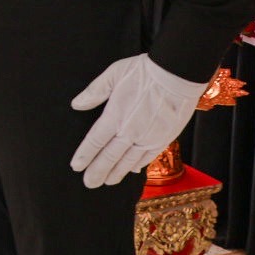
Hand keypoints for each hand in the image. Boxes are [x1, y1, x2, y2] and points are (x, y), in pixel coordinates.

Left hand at [69, 53, 207, 187]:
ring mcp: (148, 137)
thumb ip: (94, 92)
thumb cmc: (145, 71)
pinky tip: (131, 170)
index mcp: (115, 116)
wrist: (178, 74)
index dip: (85, 155)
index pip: (95, 141)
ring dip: (116, 173)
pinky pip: (148, 156)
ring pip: (129, 161)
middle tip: (89, 183)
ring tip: (107, 182)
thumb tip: (76, 104)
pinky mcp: (164, 138)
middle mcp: (130, 131)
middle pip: (110, 157)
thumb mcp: (113, 74)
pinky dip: (138, 165)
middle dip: (98, 171)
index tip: (76, 166)